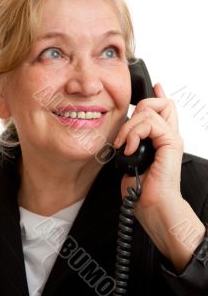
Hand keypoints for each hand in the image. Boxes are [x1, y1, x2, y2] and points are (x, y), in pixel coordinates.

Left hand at [113, 83, 204, 271]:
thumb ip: (133, 145)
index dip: (158, 97)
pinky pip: (151, 123)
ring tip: (125, 146)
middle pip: (160, 103)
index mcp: (161, 140)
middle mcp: (168, 137)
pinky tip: (130, 149)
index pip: (165, 110)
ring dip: (130, 127)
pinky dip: (135, 133)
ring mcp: (171, 139)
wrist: (154, 207)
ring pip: (151, 111)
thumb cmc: (144, 190)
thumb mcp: (132, 161)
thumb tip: (125, 138)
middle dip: (138, 109)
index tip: (155, 87)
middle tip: (126, 134)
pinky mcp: (170, 143)